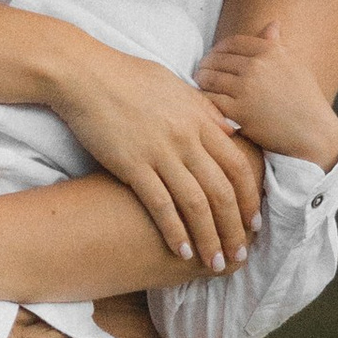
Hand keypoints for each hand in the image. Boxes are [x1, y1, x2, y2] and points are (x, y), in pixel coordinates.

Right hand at [48, 34, 261, 272]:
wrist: (83, 74)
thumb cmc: (126, 76)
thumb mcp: (174, 85)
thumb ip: (204, 109)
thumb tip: (230, 128)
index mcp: (199, 118)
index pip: (237, 165)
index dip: (249, 198)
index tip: (254, 222)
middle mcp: (186, 138)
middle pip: (222, 191)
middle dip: (234, 228)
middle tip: (240, 254)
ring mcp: (160, 152)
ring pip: (196, 204)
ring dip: (209, 238)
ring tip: (214, 263)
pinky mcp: (132, 165)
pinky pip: (161, 205)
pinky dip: (174, 231)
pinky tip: (182, 251)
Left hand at [198, 19, 337, 171]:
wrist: (313, 131)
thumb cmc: (305, 98)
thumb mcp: (295, 65)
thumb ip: (277, 45)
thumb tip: (272, 24)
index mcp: (270, 51)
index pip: (232, 43)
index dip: (218, 49)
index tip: (214, 56)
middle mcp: (257, 66)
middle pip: (216, 59)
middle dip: (206, 65)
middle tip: (202, 71)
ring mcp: (246, 88)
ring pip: (209, 78)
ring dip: (201, 81)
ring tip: (201, 85)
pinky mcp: (239, 111)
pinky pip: (210, 100)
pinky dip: (203, 99)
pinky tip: (204, 102)